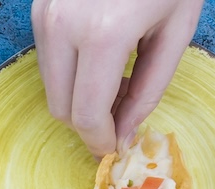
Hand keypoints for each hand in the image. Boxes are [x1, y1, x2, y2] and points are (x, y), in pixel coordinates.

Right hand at [31, 0, 202, 154]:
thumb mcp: (175, 30)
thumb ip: (149, 88)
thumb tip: (123, 131)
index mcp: (104, 35)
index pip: (86, 114)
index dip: (100, 140)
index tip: (114, 147)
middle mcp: (64, 26)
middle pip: (59, 106)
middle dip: (87, 122)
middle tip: (119, 114)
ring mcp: (45, 14)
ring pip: (49, 85)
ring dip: (78, 94)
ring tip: (115, 76)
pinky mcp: (39, 7)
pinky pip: (48, 57)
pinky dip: (71, 69)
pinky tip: (101, 54)